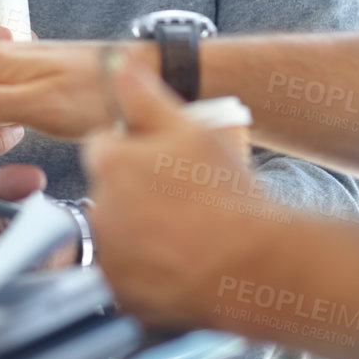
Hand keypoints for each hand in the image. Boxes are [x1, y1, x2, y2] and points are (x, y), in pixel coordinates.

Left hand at [82, 52, 285, 328]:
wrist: (261, 263)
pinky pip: (122, 279)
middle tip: (180, 203)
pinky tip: (177, 265)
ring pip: (114, 236)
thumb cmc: (229, 194)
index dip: (136, 154)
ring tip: (183, 236)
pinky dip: (142, 274)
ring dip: (136, 234)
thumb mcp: (190, 126)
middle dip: (133, 194)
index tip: (165, 167)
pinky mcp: (121, 295)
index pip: (104, 147)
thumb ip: (142, 92)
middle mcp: (97, 209)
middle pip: (106, 192)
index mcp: (108, 162)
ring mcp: (107, 257)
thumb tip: (115, 63)